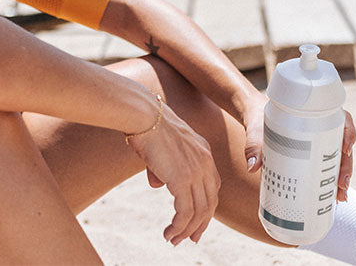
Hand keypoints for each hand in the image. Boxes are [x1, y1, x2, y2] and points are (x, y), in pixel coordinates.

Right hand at [127, 106, 220, 245]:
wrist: (143, 115)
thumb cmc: (147, 125)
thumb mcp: (162, 147)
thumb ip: (165, 166)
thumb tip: (159, 183)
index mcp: (203, 152)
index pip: (212, 187)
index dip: (206, 207)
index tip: (196, 221)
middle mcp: (205, 163)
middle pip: (210, 202)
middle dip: (200, 224)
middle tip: (190, 239)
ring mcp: (196, 172)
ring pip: (199, 212)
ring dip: (187, 230)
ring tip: (174, 240)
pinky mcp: (182, 180)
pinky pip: (185, 212)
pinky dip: (179, 227)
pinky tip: (169, 233)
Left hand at [240, 98, 355, 201]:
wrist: (252, 116)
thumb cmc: (257, 118)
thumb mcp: (256, 129)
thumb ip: (254, 145)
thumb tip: (252, 167)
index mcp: (314, 114)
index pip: (342, 119)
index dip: (349, 133)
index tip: (346, 150)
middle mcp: (320, 127)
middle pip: (342, 144)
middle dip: (346, 167)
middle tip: (342, 186)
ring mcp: (317, 141)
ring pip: (338, 157)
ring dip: (342, 177)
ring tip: (340, 197)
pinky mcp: (311, 153)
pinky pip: (326, 164)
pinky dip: (330, 180)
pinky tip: (332, 196)